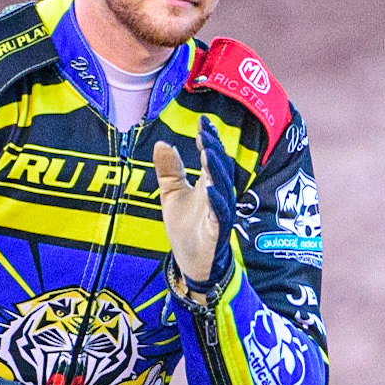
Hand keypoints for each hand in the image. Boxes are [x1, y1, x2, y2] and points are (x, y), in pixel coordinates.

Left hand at [152, 117, 235, 294]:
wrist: (192, 263)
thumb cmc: (186, 228)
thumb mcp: (171, 194)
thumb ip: (169, 170)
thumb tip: (162, 143)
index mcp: (209, 184)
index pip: (212, 157)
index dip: (209, 139)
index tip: (203, 121)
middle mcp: (218, 195)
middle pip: (219, 167)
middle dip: (213, 148)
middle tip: (205, 131)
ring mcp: (220, 212)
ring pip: (222, 187)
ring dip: (215, 169)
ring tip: (206, 152)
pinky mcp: (218, 230)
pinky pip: (220, 213)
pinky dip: (216, 200)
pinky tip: (208, 188)